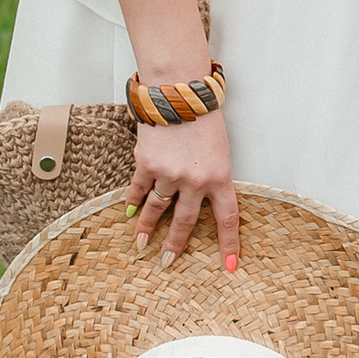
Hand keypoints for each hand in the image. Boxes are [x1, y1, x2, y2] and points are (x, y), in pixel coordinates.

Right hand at [130, 112, 239, 268]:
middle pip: (185, 222)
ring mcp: (169, 174)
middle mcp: (195, 181)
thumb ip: (213, 173)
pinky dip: (133, 201)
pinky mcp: (147, 163)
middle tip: (167, 262)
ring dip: (147, 228)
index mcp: (220, 177)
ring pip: (158, 209)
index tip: (229, 266)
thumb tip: (202, 193)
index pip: (227, 219)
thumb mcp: (221, 148)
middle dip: (175, 244)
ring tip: (139, 243)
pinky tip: (129, 212)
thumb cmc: (205, 114)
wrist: (178, 91)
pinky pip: (139, 188)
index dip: (229, 245)